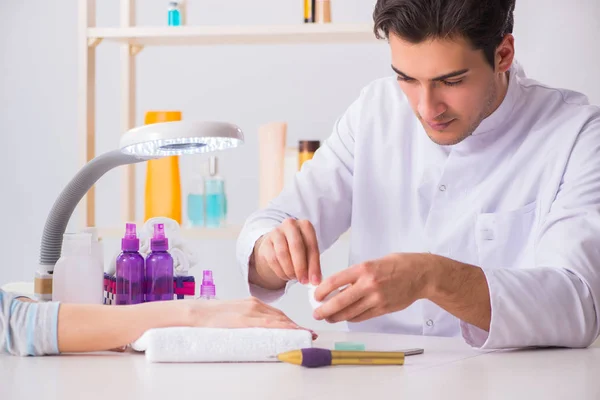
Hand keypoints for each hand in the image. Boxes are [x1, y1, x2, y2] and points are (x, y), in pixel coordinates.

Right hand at [179, 297, 315, 337]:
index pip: (276, 313)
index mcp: (252, 303)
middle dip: (295, 325)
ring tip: (305, 335)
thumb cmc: (212, 316)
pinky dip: (283, 327)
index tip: (301, 329)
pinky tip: (291, 331)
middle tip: (308, 334)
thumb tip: (257, 329)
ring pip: (278, 319)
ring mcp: (250, 311)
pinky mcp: (245, 319)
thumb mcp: (234, 314)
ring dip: (293, 327)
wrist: (196, 313)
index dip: (290, 321)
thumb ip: (247, 318)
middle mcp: (254, 305)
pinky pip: (268, 323)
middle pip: (281, 316)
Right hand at [252, 218, 321, 285]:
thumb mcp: (308, 252)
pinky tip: (285, 276)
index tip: (315, 280)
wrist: (278, 244)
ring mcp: (276, 232)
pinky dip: (280, 271)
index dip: (314, 265)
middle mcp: (290, 225)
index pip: (311, 245)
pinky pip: (273, 259)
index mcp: (305, 225)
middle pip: (296, 246)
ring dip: (289, 270)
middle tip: (303, 281)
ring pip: (283, 254)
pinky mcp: (265, 242)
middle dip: (301, 267)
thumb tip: (315, 280)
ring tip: (294, 278)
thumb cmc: (297, 248)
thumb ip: (312, 263)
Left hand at [312, 253, 432, 322]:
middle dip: (324, 309)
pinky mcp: (383, 309)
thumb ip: (356, 275)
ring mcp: (377, 299)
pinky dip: (351, 318)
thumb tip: (337, 287)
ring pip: (350, 313)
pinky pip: (362, 317)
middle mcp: (369, 284)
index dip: (321, 290)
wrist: (421, 275)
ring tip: (328, 317)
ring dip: (336, 317)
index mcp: (364, 269)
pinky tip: (345, 317)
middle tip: (316, 313)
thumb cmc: (397, 265)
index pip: (335, 281)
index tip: (315, 296)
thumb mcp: (373, 263)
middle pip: (340, 301)